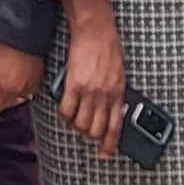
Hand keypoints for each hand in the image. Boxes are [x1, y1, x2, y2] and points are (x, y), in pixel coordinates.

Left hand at [0, 38, 41, 115]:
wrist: (23, 34)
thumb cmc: (0, 48)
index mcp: (3, 89)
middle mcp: (18, 92)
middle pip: (7, 105)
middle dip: (0, 99)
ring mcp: (30, 87)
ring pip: (18, 100)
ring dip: (12, 95)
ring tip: (8, 81)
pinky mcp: (38, 81)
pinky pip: (28, 92)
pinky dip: (23, 89)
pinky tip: (19, 78)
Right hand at [57, 0, 125, 152]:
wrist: (96, 31)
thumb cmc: (108, 48)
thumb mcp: (120, 74)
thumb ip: (115, 94)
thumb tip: (111, 110)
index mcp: (118, 94)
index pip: (116, 127)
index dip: (110, 144)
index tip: (106, 153)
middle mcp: (104, 96)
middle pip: (96, 130)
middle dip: (90, 136)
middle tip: (85, 132)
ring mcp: (89, 92)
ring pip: (81, 124)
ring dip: (76, 127)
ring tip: (74, 120)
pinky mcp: (73, 85)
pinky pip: (66, 111)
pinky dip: (64, 115)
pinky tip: (64, 112)